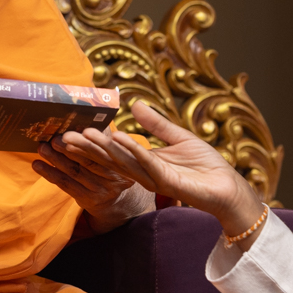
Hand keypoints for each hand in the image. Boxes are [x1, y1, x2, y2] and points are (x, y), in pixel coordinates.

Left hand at [32, 139, 154, 233]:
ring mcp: (101, 190)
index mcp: (122, 160)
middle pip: (89, 161)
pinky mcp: (88, 199)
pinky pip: (66, 185)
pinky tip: (37, 164)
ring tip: (42, 148)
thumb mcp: (114, 151)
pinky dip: (50, 174)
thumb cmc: (108, 165)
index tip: (76, 132)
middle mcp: (114, 177)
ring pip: (75, 172)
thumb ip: (103, 135)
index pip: (105, 151)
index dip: (89, 142)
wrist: (114, 197)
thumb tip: (85, 115)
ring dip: (56, 159)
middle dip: (70, 149)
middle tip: (54, 138)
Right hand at [56, 101, 265, 238]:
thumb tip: (134, 105)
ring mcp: (154, 178)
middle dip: (87, 148)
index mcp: (144, 162)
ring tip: (84, 135)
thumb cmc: (207, 166)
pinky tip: (119, 139)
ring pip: (123, 162)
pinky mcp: (169, 182)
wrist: (228, 187)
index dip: (93, 142)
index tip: (71, 131)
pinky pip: (147, 163)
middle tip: (63, 137)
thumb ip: (156, 124)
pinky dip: (133, 151)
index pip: (113, 151)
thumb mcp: (178, 137)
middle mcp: (144, 172)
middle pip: (110, 159)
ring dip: (103, 149)